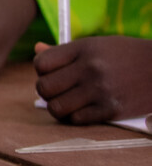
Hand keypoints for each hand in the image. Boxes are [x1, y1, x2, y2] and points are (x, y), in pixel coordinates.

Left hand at [35, 36, 151, 122]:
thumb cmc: (127, 55)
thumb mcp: (98, 45)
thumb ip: (66, 51)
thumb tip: (37, 49)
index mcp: (84, 49)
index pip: (41, 63)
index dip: (42, 70)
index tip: (53, 72)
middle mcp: (90, 69)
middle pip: (43, 87)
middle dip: (46, 90)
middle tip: (59, 89)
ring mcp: (100, 91)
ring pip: (56, 108)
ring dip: (58, 107)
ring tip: (68, 102)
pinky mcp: (111, 110)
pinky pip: (77, 120)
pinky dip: (76, 117)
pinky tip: (84, 110)